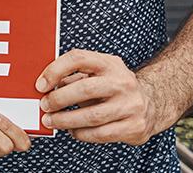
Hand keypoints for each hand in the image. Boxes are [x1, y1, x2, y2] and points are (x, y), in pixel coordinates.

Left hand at [35, 49, 165, 145]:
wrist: (152, 104)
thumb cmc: (114, 88)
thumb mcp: (97, 74)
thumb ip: (73, 77)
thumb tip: (44, 87)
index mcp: (110, 64)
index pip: (78, 58)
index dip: (55, 70)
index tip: (41, 85)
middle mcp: (123, 82)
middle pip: (85, 89)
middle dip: (59, 99)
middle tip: (45, 107)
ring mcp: (131, 105)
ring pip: (92, 116)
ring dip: (66, 121)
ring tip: (53, 122)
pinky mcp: (135, 126)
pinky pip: (101, 134)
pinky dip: (82, 134)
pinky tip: (73, 131)